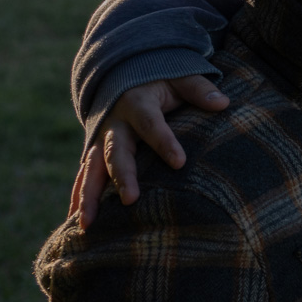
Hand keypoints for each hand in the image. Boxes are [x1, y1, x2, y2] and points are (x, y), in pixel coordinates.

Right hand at [67, 75, 229, 226]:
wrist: (125, 77)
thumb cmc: (161, 80)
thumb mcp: (180, 77)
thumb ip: (200, 90)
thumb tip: (223, 103)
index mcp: (136, 102)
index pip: (150, 123)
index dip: (164, 142)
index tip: (180, 162)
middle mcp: (114, 124)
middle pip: (116, 151)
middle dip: (122, 175)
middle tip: (130, 200)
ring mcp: (100, 140)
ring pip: (92, 169)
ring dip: (89, 196)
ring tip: (88, 224)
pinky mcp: (94, 153)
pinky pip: (85, 177)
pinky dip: (80, 198)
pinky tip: (78, 223)